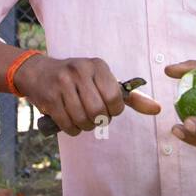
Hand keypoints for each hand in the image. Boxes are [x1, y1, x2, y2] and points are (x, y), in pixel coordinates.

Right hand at [15, 55, 160, 135]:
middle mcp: (79, 70)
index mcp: (97, 65)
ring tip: (82, 119)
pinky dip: (72, 130)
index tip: (107, 109)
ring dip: (85, 126)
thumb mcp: (102, 80)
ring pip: (82, 119)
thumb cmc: (76, 79)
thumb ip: (130, 97)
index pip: (115, 97)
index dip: (114, 111)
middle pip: (98, 111)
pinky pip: (67, 124)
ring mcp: (62, 83)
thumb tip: (157, 109)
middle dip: (98, 121)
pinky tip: (71, 123)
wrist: (38, 72)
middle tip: (94, 117)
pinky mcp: (49, 97)